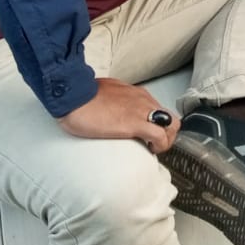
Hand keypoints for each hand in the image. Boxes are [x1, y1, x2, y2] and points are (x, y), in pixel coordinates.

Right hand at [58, 77, 180, 151]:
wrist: (73, 96)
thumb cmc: (82, 96)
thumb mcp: (104, 94)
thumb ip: (114, 100)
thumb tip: (111, 109)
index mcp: (135, 94)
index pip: (158, 108)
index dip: (158, 124)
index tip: (150, 134)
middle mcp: (143, 100)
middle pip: (170, 117)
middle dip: (167, 133)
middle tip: (154, 144)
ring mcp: (142, 110)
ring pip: (171, 125)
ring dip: (166, 140)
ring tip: (153, 148)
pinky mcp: (136, 123)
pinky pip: (160, 136)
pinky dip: (160, 146)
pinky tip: (150, 150)